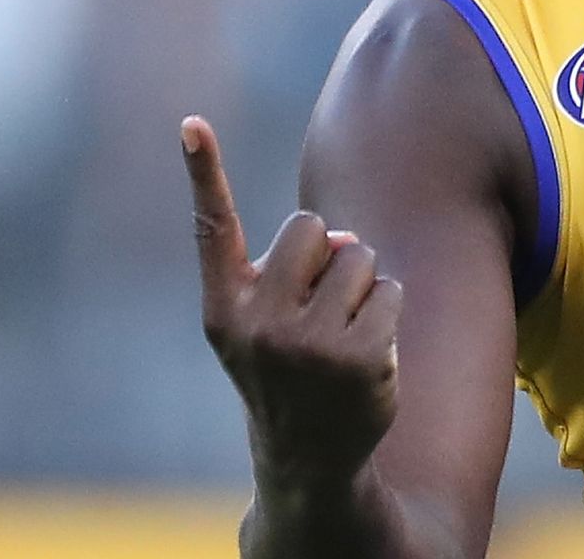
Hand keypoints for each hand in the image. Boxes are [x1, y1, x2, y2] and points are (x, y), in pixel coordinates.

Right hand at [183, 115, 403, 483]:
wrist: (310, 462)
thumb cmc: (289, 375)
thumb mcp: (266, 326)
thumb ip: (292, 269)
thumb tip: (344, 238)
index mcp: (225, 310)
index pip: (213, 229)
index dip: (201, 172)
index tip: (190, 122)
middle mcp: (257, 323)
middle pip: (312, 227)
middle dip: (329, 256)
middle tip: (320, 311)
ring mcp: (307, 344)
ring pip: (360, 256)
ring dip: (364, 287)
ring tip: (344, 337)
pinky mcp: (357, 359)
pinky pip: (392, 290)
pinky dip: (389, 314)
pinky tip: (368, 357)